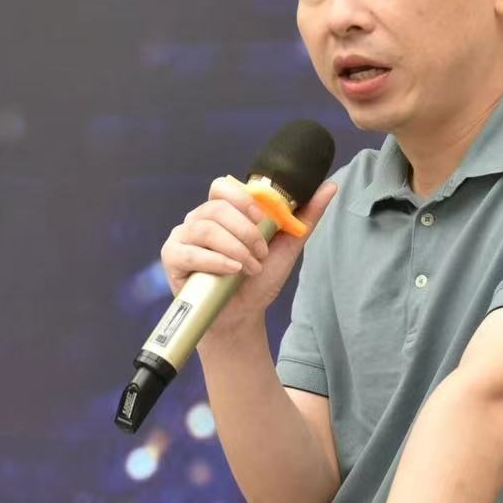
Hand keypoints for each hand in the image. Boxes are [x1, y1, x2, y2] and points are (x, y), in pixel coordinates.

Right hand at [160, 178, 336, 340]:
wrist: (241, 316)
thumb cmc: (258, 280)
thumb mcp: (286, 247)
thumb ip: (304, 217)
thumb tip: (330, 186)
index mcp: (223, 211)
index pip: (223, 186)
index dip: (244, 199)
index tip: (265, 220)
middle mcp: (199, 219)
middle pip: (216, 207)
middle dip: (246, 231)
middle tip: (261, 254)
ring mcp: (182, 237)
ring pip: (205, 228)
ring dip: (235, 248)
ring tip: (250, 268)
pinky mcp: (172, 258)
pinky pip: (189, 251)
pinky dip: (214, 260)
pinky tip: (231, 270)